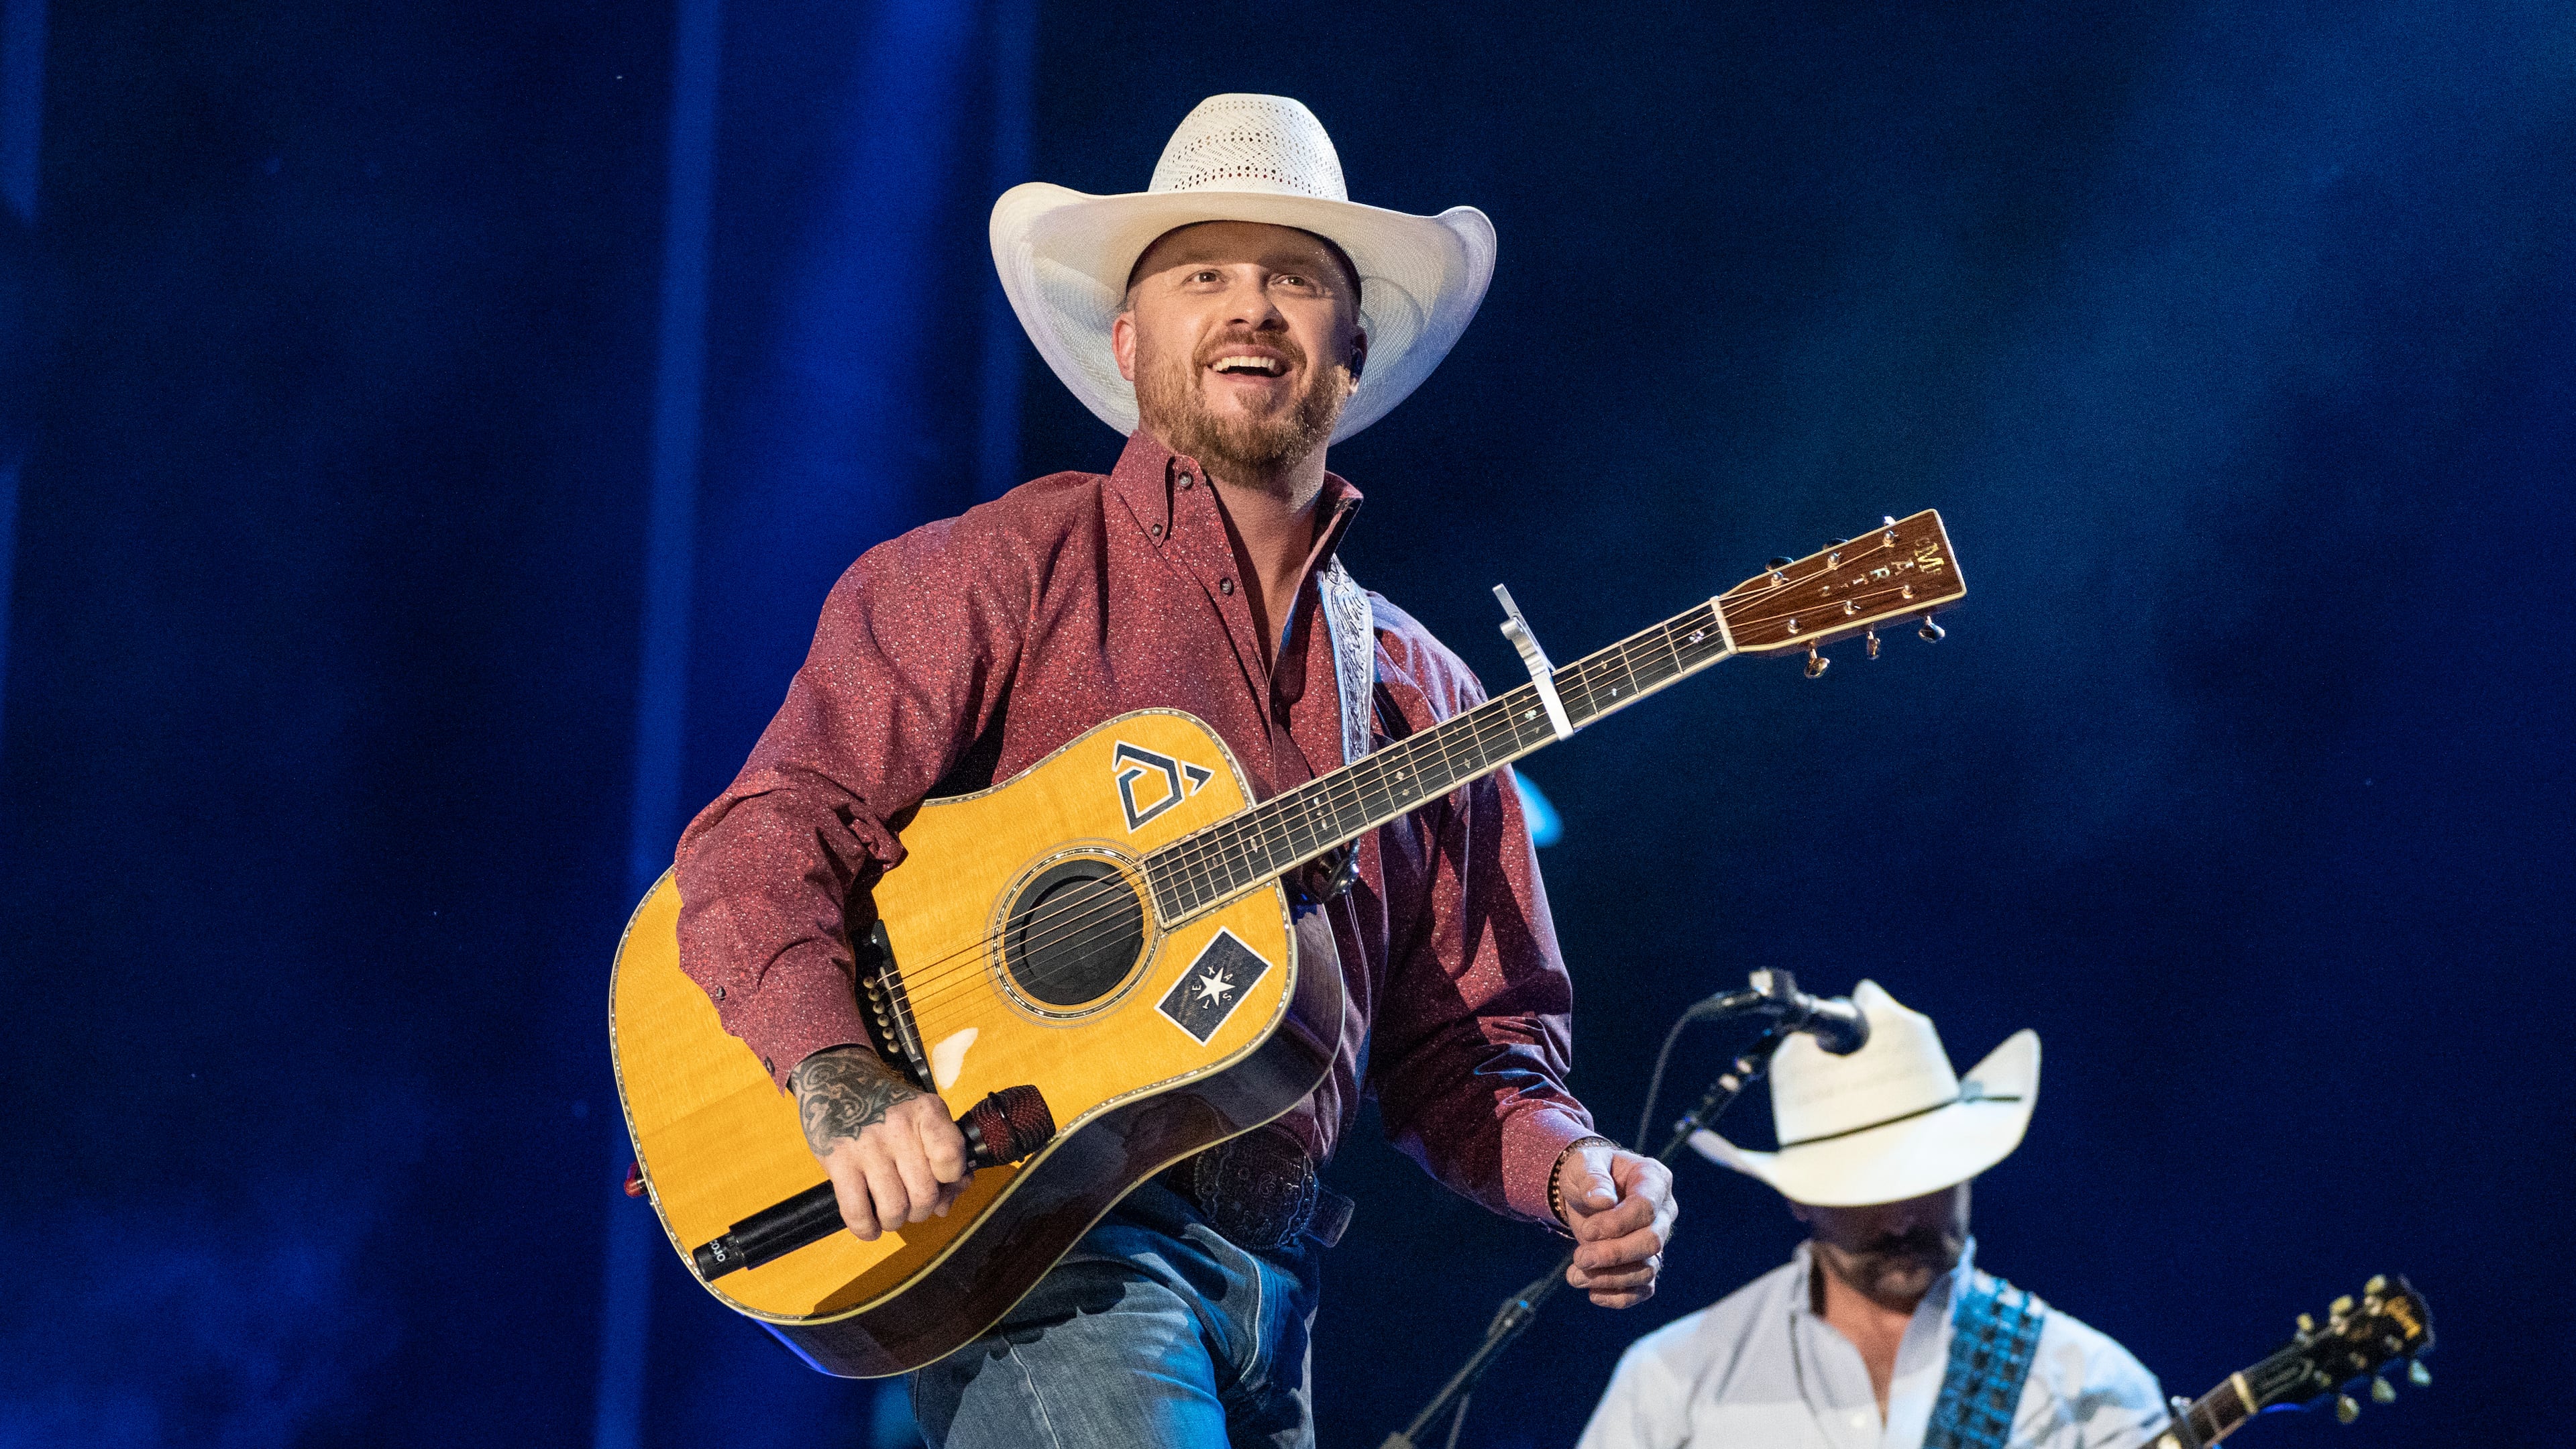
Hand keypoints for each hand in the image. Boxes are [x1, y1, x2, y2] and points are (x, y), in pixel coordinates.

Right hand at [789, 1045, 969, 1240]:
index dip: (950, 1179)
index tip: (940, 1178)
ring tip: (890, 1212)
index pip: (951, 1159)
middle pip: (924, 1194)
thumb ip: (944, 1159)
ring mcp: (867, 1145)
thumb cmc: (887, 1106)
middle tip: (911, 1203)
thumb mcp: (924, 1117)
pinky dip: (866, 1228)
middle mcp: (899, 1126)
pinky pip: (857, 1211)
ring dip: (894, 1220)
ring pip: (894, 1208)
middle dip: (921, 1210)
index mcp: (927, 1112)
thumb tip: (945, 1206)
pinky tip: (870, 1225)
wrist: (838, 1080)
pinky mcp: (838, 1160)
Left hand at [1556, 1140, 1676, 1308]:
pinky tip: (1592, 1293)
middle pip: (1651, 1242)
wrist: (1585, 1191)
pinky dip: (1620, 1297)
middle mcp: (1663, 1212)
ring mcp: (1657, 1239)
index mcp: (1654, 1179)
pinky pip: (1643, 1289)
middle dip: (1614, 1255)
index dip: (1617, 1224)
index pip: (1646, 1208)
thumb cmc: (1588, 1172)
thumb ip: (1592, 1177)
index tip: (1587, 1230)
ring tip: (1574, 1275)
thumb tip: (1602, 1202)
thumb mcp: (1583, 1164)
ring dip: (1610, 1278)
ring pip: (1647, 1269)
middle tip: (1580, 1257)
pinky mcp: (1645, 1263)